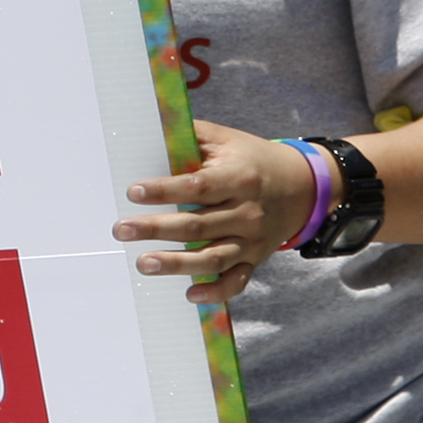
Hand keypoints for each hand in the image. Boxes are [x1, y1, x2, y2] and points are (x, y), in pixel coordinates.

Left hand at [115, 120, 317, 304]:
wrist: (301, 187)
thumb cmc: (252, 160)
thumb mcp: (226, 140)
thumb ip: (191, 136)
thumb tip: (150, 127)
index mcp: (239, 178)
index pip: (198, 187)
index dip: (165, 190)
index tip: (134, 192)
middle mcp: (247, 212)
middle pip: (197, 226)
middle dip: (156, 229)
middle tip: (122, 230)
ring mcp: (252, 240)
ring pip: (213, 258)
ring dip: (177, 264)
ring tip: (144, 263)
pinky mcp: (255, 260)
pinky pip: (237, 282)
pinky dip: (216, 292)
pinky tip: (190, 295)